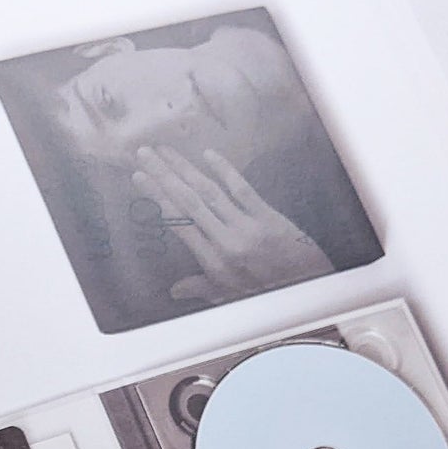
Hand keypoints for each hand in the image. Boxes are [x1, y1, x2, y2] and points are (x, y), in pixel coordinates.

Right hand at [131, 145, 331, 303]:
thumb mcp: (230, 297)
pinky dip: (224, 171)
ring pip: (210, 192)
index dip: (157, 197)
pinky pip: (242, 189)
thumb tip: (176, 290)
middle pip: (188, 202)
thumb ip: (202, 289)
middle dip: (164, 174)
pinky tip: (208, 155)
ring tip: (167, 151)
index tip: (140, 178)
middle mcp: (226, 242)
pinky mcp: (267, 216)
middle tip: (145, 153)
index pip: (178, 223)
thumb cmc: (267, 294)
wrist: (307, 288)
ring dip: (186, 168)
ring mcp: (247, 227)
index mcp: (213, 261)